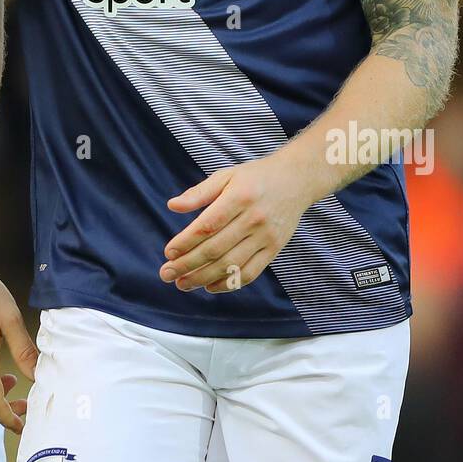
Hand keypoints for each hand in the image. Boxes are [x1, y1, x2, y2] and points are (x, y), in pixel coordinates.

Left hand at [158, 148, 313, 293]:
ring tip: (182, 283)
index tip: (168, 252)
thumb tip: (171, 205)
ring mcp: (266, 236)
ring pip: (231, 265)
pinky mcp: (274, 249)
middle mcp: (254, 218)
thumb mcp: (226, 175)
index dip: (186, 241)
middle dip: (187, 265)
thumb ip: (199, 192)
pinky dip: (228, 284)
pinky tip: (209, 286)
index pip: (208, 225)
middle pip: (216, 249)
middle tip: (166, 274)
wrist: (296, 180)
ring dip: (203, 278)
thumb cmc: (255, 177)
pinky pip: (250, 273)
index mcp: (239, 197)